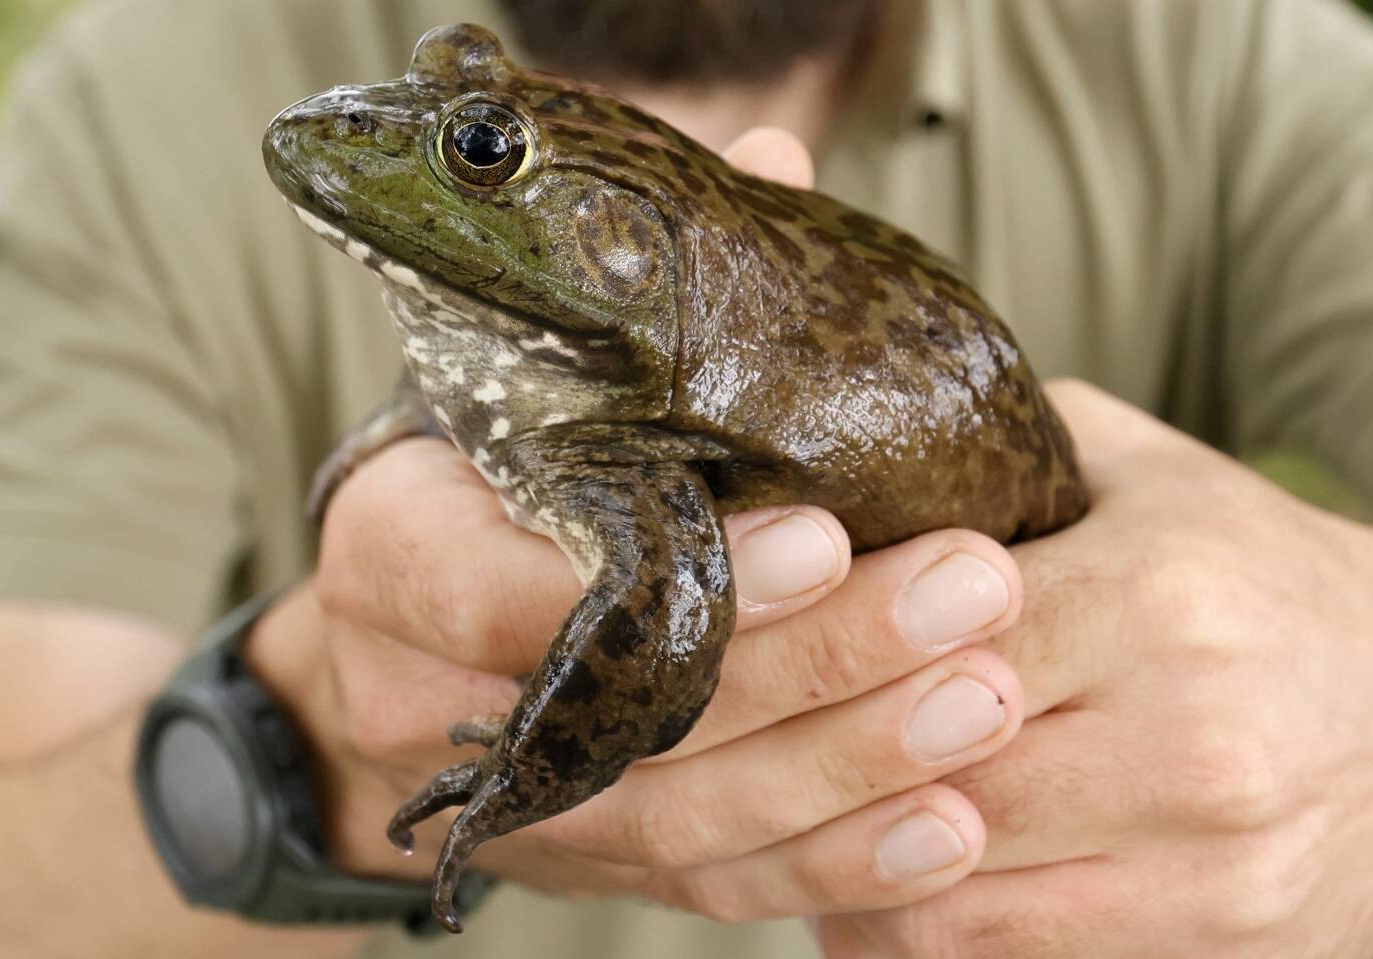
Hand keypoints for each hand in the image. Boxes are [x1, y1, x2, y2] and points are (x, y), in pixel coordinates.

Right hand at [246, 128, 1030, 918]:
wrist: (386, 652)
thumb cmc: (467, 489)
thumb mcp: (511, 382)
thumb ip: (633, 296)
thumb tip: (771, 163)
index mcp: (392, 553)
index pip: (511, 590)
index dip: (670, 576)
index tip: (821, 530)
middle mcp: (431, 696)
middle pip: (631, 713)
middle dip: (813, 664)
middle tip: (969, 596)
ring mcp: (518, 800)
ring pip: (687, 822)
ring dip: (848, 768)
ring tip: (986, 704)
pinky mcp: (595, 861)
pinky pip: (717, 887)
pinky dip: (836, 867)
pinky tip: (950, 830)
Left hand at [817, 381, 1372, 958]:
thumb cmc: (1252, 577)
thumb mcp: (1149, 474)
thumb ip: (1009, 451)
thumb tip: (848, 443)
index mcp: (1153, 594)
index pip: (928, 639)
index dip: (824, 653)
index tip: (760, 653)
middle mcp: (1185, 733)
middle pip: (924, 773)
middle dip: (811, 768)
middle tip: (730, 753)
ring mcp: (1204, 859)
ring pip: (948, 891)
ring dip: (842, 867)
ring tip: (776, 828)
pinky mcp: (1212, 940)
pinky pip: (1008, 958)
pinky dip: (911, 929)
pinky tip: (862, 889)